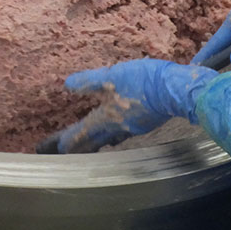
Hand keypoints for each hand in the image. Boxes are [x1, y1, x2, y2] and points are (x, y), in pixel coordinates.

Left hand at [43, 59, 217, 153]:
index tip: (54, 148)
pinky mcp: (146, 122)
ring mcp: (133, 127)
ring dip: (98, 143)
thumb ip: (89, 81)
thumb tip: (66, 85)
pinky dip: (115, 135)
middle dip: (80, 146)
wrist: (176, 89)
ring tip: (91, 146)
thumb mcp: (111, 76)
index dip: (68, 139)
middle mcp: (118, 127)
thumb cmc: (142, 81)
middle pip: (94, 140)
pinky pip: (124, 133)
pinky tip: (118, 131)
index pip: (82, 131)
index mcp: (106, 116)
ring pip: (110, 138)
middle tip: (66, 153)